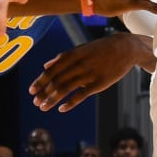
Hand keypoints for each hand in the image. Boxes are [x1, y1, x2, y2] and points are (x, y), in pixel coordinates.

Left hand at [30, 34, 151, 112]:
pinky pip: (81, 95)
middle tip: (35, 102)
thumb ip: (62, 57)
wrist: (125, 48)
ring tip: (43, 107)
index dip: (40, 81)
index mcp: (72, 55)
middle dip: (44, 92)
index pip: (52, 70)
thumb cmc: (100, 49)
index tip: (31, 91)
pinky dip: (70, 103)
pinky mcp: (99, 83)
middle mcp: (79, 64)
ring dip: (52, 99)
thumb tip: (45, 65)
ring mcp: (89, 74)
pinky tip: (62, 109)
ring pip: (66, 89)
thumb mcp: (80, 48)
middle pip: (56, 81)